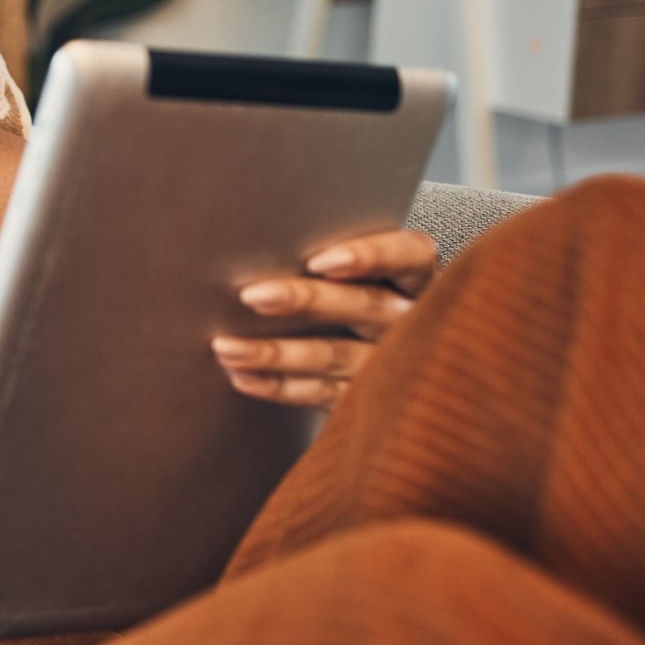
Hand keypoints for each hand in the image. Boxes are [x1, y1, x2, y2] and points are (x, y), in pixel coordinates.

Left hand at [210, 228, 438, 409]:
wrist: (398, 373)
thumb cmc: (354, 296)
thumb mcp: (359, 274)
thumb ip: (328, 260)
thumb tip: (256, 245)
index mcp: (418, 278)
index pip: (410, 255)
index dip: (370, 256)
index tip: (320, 260)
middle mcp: (411, 320)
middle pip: (364, 305)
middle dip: (306, 300)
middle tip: (253, 296)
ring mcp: (393, 365)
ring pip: (335, 355)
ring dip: (277, 352)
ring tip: (226, 347)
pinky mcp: (369, 400)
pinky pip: (322, 394)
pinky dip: (279, 387)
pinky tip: (242, 377)